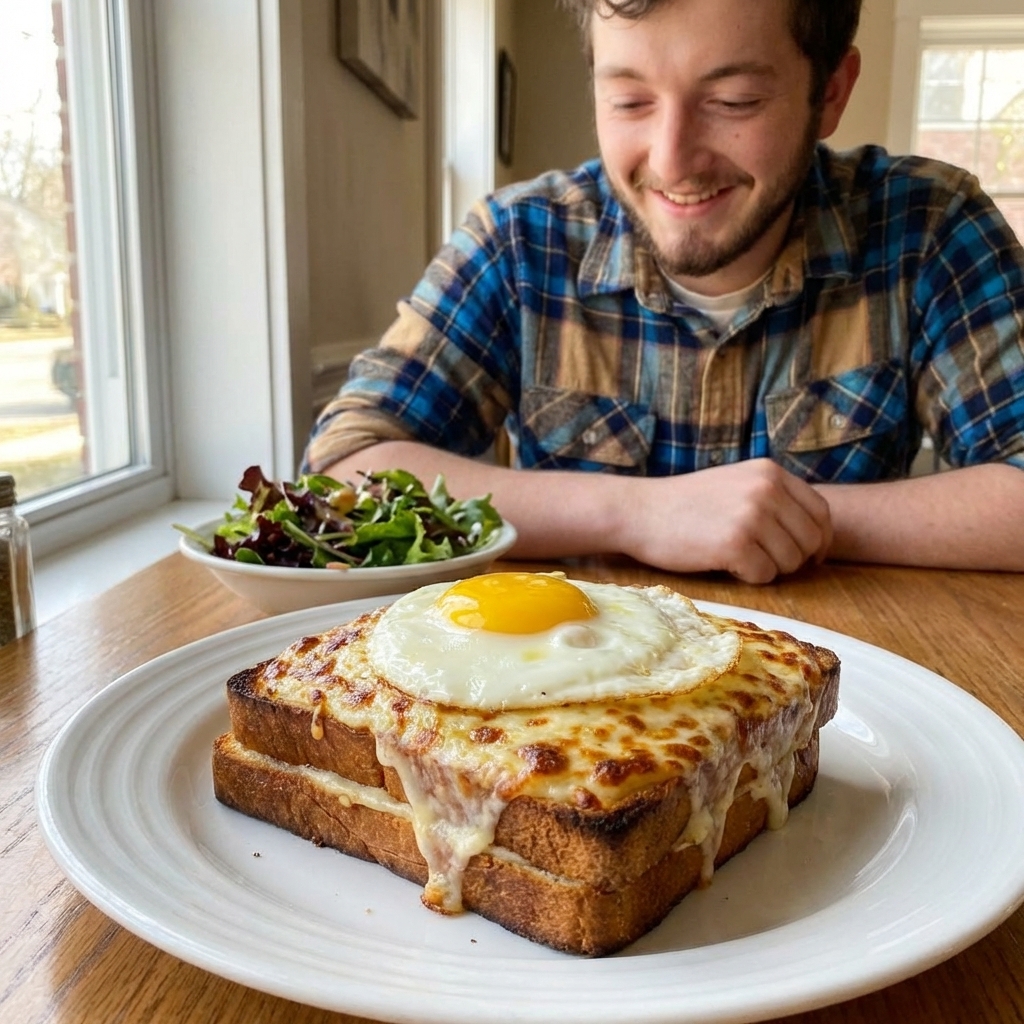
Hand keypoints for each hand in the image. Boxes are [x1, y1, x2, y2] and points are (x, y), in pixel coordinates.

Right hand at [622, 459, 832, 582]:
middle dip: (794, 559)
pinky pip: (765, 576)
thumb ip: (773, 498)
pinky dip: (749, 578)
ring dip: (769, 569)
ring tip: (738, 558)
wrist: (640, 511)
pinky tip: (725, 564)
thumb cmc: (686, 504)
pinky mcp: (735, 544)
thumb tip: (815, 533)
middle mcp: (766, 490)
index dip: (819, 540)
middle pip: (810, 540)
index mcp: (770, 472)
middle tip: (765, 562)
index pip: (821, 512)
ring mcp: (752, 516)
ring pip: (790, 562)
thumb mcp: (736, 483)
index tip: (808, 556)